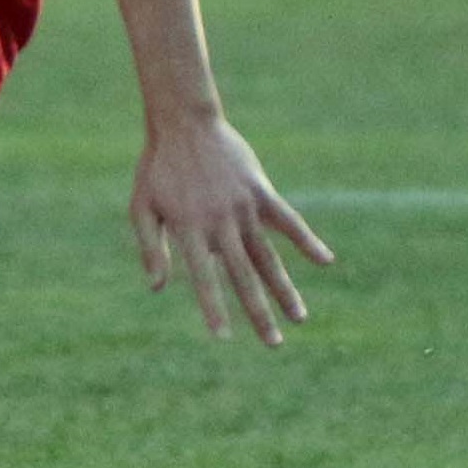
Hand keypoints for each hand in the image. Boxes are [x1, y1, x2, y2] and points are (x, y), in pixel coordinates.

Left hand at [131, 112, 333, 344]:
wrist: (184, 123)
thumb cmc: (157, 168)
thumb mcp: (142, 207)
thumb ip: (149, 248)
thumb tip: (156, 288)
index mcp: (189, 229)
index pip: (204, 278)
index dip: (213, 309)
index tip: (222, 338)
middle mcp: (220, 223)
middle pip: (243, 276)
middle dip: (258, 313)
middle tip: (274, 344)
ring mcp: (244, 208)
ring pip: (269, 256)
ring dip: (284, 289)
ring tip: (300, 318)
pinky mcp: (261, 192)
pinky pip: (289, 221)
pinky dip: (307, 241)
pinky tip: (325, 261)